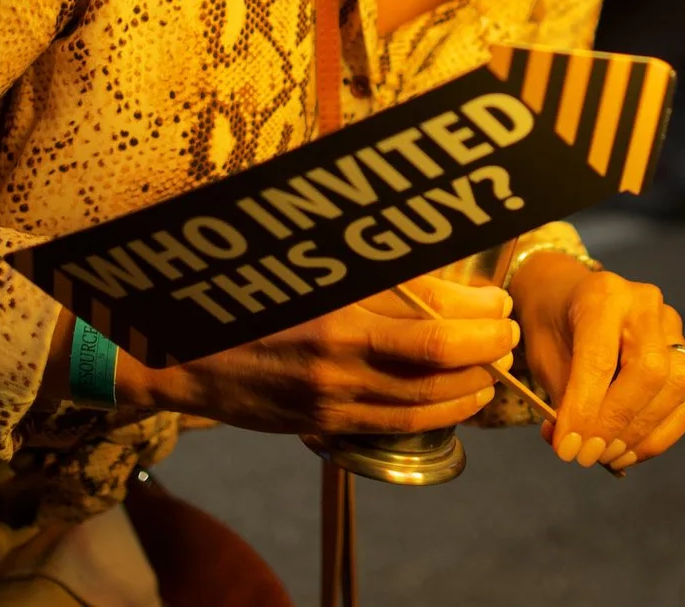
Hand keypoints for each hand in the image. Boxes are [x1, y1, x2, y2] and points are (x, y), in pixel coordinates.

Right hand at [84, 278, 517, 434]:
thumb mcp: (304, 259)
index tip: (499, 300)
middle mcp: (337, 349)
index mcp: (334, 298)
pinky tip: (458, 402)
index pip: (429, 307)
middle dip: (487, 347)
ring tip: (492, 370)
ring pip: (424, 399)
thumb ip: (366, 264)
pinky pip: (394, 426)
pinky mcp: (321, 423)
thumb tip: (429, 263)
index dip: (476, 309)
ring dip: (470, 385)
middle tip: (508, 334)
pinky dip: (437, 416)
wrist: (176, 351)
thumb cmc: (243, 289)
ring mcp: (330, 393)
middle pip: (438, 355)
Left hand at [510, 251, 684, 469]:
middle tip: (588, 455)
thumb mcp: (543, 354)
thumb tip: (575, 446)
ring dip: (641, 434)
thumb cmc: (552, 325)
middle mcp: (645, 304)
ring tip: (606, 456)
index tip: (568, 448)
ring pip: (676, 387)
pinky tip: (629, 451)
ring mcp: (672, 327)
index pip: (601, 359)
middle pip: (650, 371)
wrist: (568, 296)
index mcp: (603, 295)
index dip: (586, 410)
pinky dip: (659, 436)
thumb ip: (562, 397)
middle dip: (617, 423)